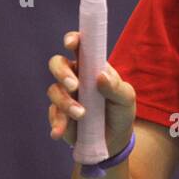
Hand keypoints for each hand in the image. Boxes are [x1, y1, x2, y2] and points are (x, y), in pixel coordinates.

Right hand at [47, 30, 136, 159]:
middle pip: (57, 64)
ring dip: (66, 102)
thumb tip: (100, 76)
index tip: (70, 43)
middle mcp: (76, 76)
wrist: (114, 139)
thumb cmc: (121, 111)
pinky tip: (59, 132)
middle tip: (75, 86)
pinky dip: (57, 122)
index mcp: (92, 66)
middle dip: (62, 72)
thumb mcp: (126, 98)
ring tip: (81, 115)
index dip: (73, 40)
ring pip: (54, 90)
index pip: (80, 47)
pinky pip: (53, 114)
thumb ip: (115, 87)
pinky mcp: (59, 114)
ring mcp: (65, 95)